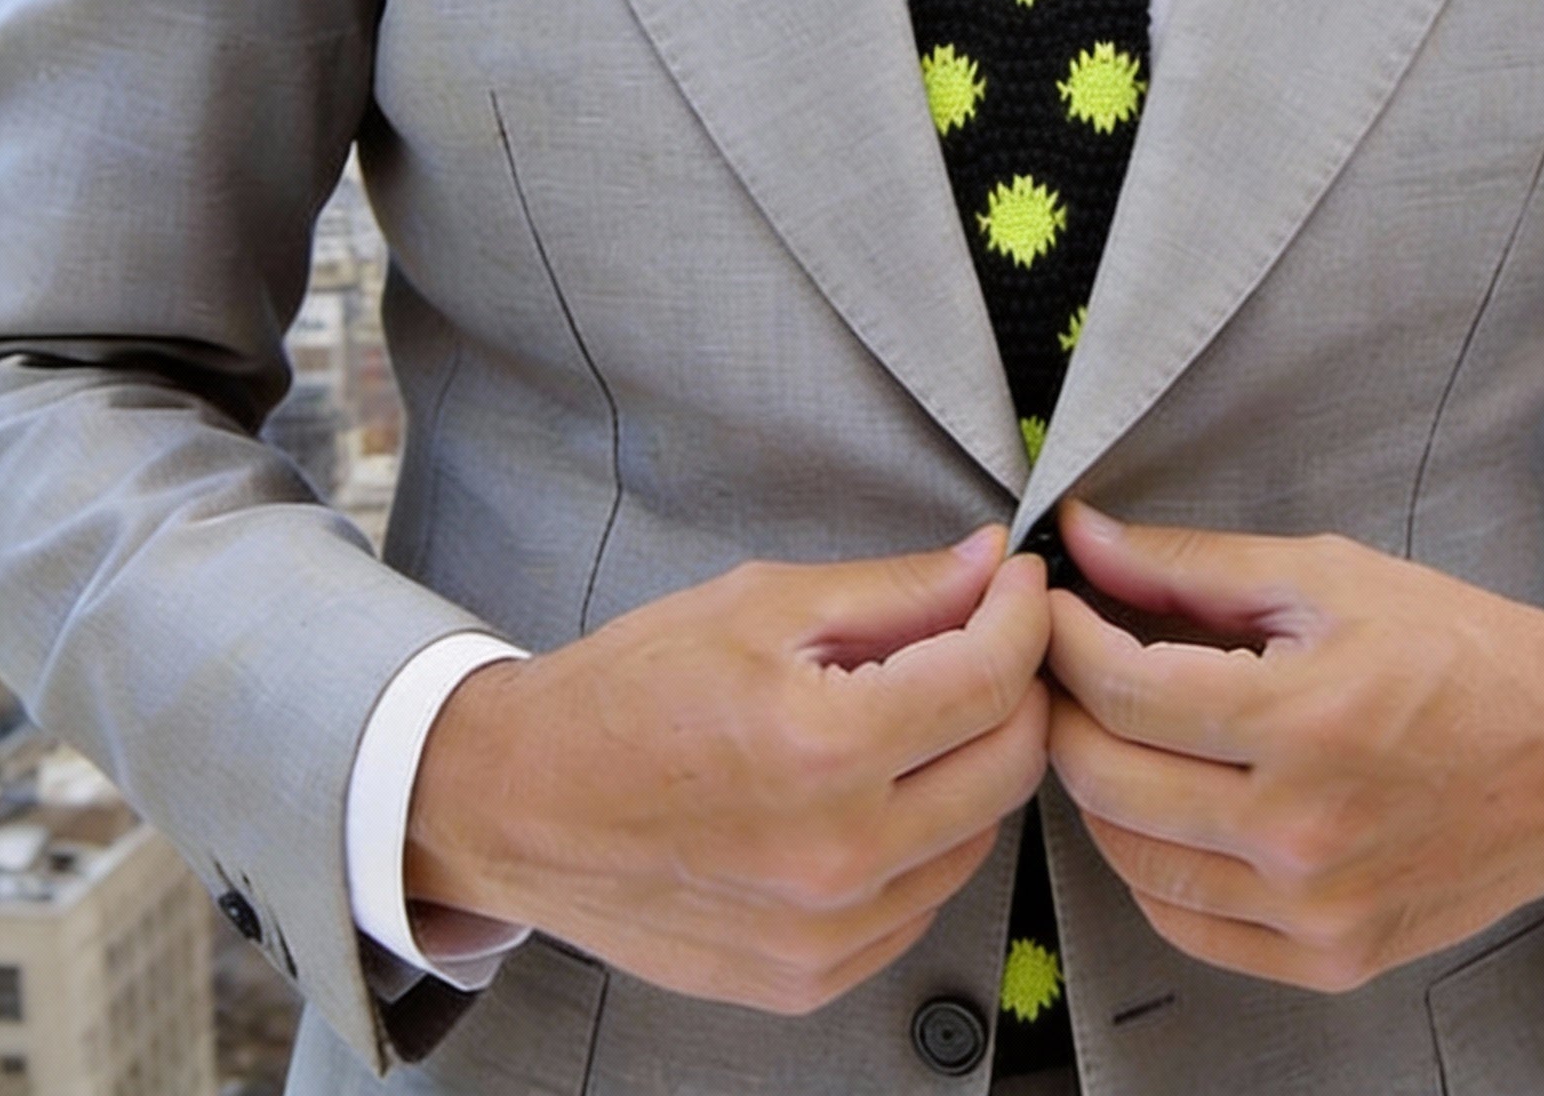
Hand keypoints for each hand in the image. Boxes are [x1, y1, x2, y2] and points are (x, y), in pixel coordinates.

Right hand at [405, 526, 1049, 1013]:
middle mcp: (835, 855)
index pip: (991, 678)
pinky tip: (874, 789)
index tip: (1018, 584)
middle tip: (983, 638)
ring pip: (980, 834)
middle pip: (1011, 763)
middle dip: (1016, 684)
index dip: (1023, 614)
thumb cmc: (626, 695)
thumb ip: (895, 590)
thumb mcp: (760, 604)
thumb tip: (988, 566)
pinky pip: (924, 899)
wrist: (520, 803)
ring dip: (970, 763)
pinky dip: (925, 837)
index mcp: (822, 747)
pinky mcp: (811, 977)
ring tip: (912, 713)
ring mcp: (825, 932)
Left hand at [1046, 502, 1543, 993]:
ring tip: (1109, 729)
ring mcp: (1315, 906)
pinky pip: (1188, 926)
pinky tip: (1160, 809)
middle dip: (1063, 708)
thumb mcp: (1327, 575)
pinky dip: (1149, 867)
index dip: (1064, 639)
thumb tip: (1085, 538)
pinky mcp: (1331, 956)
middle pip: (1108, 778)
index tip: (1053, 607)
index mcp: (1302, 720)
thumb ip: (1191, 564)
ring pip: (1132, 860)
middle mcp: (1302, 830)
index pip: (1121, 689)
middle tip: (1065, 663)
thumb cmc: (1460, 652)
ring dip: (1096, 788)